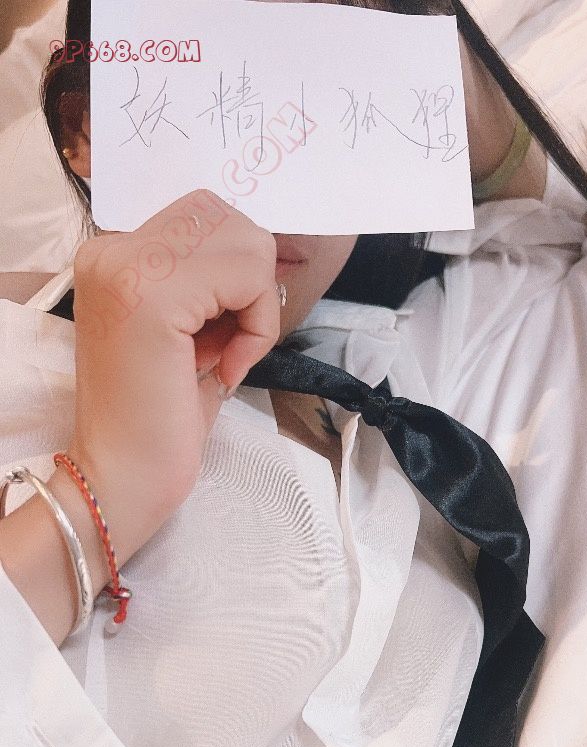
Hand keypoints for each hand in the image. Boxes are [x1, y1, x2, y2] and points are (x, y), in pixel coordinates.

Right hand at [69, 189, 279, 516]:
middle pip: (231, 220)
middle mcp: (112, 249)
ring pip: (247, 243)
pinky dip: (257, 325)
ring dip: (257, 303)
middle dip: (252, 282)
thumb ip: (211, 285)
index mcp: (114, 255)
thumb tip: (261, 257)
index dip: (237, 277)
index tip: (221, 335)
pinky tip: (228, 367)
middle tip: (232, 342)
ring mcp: (128, 266)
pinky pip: (249, 278)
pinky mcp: (153, 294)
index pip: (207, 218)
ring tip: (227, 354)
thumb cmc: (158, 417)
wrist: (123, 475)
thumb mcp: (190, 332)